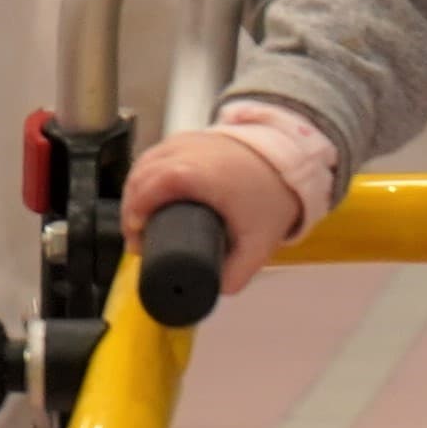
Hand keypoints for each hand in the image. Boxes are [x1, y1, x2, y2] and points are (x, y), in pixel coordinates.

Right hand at [121, 126, 307, 290]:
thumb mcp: (257, 243)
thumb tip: (212, 292)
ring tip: (142, 219)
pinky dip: (148, 173)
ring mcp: (187, 139)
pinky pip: (157, 152)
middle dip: (132, 209)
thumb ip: (236, 274)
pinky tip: (149, 191)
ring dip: (136, 190)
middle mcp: (184, 151)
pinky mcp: (192, 135)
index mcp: (192, 174)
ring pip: (144, 162)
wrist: (294, 158)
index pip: (144, 193)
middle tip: (139, 238)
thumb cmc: (273, 194)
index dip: (133, 219)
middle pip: (139, 178)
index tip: (138, 242)